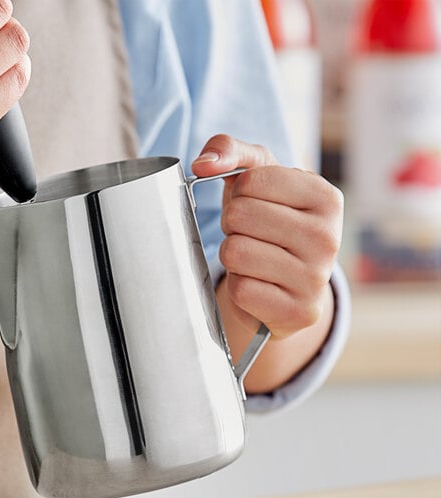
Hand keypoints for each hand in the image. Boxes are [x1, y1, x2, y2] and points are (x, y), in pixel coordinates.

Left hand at [192, 134, 342, 341]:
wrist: (286, 285)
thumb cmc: (268, 223)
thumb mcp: (257, 178)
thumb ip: (230, 151)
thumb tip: (203, 163)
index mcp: (326, 196)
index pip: (251, 181)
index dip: (239, 194)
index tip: (255, 206)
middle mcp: (328, 237)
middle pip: (240, 215)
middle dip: (233, 225)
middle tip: (251, 236)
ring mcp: (316, 278)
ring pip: (236, 253)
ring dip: (233, 257)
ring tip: (254, 260)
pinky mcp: (298, 312)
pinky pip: (241, 290)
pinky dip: (239, 288)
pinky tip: (258, 286)